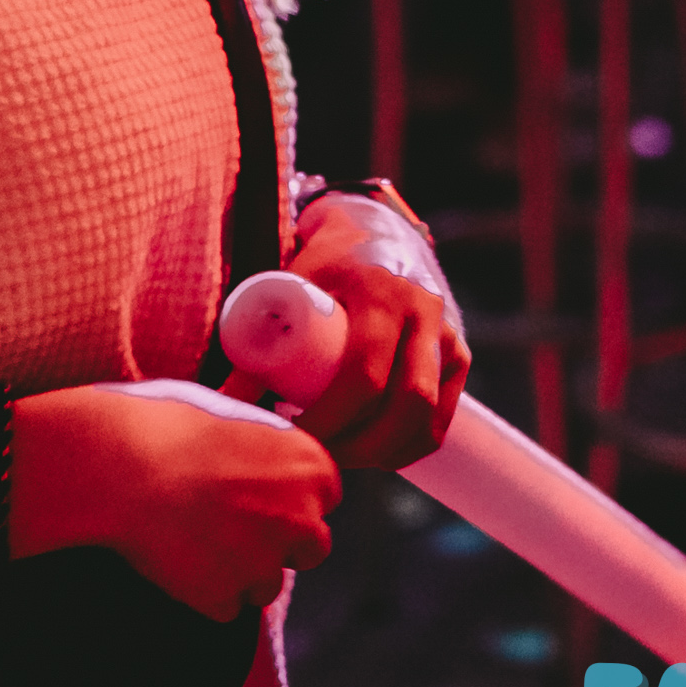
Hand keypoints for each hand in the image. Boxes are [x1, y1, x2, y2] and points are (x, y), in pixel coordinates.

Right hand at [17, 382, 339, 621]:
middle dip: (280, 544)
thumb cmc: (166, 426)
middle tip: (233, 528)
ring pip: (267, 585)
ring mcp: (266, 562)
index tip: (262, 497)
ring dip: (240, 574)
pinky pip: (225, 607)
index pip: (327, 498)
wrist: (118, 465)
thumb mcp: (231, 411)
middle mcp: (302, 517)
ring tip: (195, 543)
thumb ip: (265, 439)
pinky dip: (205, 594)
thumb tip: (267, 437)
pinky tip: (177, 561)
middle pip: (312, 549)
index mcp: (311, 465)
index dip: (293, 501)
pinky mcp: (226, 596)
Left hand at [233, 191, 471, 468]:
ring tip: (338, 455)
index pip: (364, 375)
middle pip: (407, 404)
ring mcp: (448, 333)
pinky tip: (370, 452)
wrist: (377, 229)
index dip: (329, 420)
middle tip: (314, 456)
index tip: (291, 436)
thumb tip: (227, 402)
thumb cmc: (322, 264)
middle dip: (358, 447)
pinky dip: (407, 447)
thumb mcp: (288, 284)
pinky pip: (440, 421)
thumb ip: (259, 338)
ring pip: (427, 418)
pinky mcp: (458, 354)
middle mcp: (424, 310)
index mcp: (380, 291)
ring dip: (382, 453)